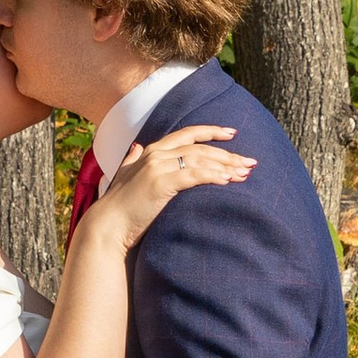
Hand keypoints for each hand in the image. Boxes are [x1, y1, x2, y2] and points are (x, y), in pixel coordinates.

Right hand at [89, 123, 256, 244]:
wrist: (107, 227)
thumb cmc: (119, 207)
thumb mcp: (125, 176)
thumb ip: (132, 159)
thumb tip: (136, 146)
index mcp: (151, 151)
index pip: (187, 134)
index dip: (211, 131)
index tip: (232, 133)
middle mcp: (155, 154)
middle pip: (200, 148)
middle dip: (228, 154)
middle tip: (250, 163)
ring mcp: (157, 167)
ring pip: (200, 160)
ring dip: (226, 166)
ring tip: (245, 174)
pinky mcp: (161, 183)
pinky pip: (194, 176)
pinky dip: (213, 176)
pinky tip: (228, 181)